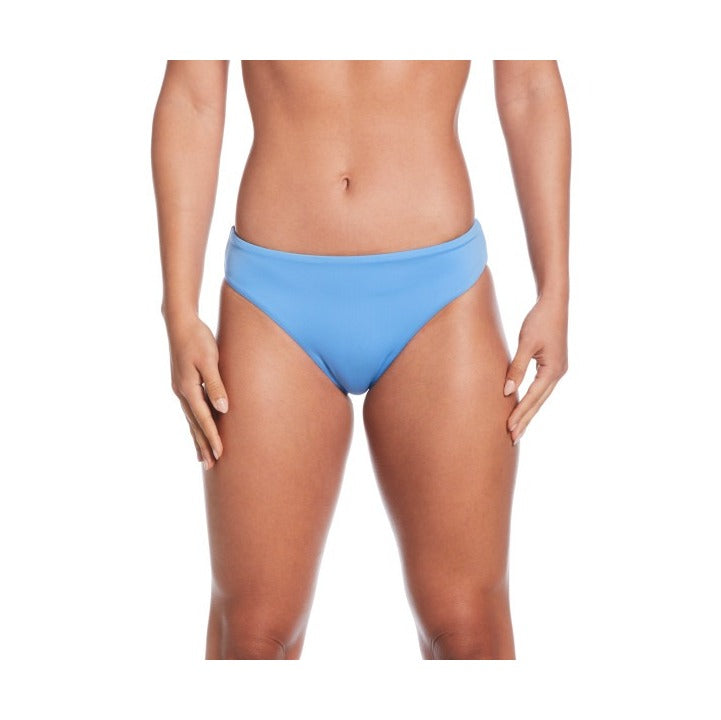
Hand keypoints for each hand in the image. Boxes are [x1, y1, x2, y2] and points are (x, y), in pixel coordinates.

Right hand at [165, 314, 228, 469]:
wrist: (180, 322)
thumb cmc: (198, 339)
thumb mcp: (210, 360)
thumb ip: (216, 385)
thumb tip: (223, 409)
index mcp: (188, 389)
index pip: (204, 419)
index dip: (213, 438)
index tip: (220, 455)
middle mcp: (182, 392)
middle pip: (194, 425)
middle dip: (203, 445)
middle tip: (210, 467)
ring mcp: (180, 389)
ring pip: (191, 419)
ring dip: (197, 438)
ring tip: (202, 456)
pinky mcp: (183, 383)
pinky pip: (190, 410)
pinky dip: (194, 423)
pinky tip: (197, 428)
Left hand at [503, 294, 567, 444]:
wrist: (554, 304)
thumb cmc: (539, 321)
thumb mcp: (526, 343)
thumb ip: (517, 368)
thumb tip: (507, 391)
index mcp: (553, 370)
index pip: (532, 398)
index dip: (520, 414)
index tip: (508, 428)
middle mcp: (558, 373)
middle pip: (538, 402)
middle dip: (525, 420)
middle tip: (512, 439)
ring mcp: (557, 370)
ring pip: (540, 397)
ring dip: (528, 413)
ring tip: (516, 429)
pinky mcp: (553, 366)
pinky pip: (540, 389)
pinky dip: (531, 400)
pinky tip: (523, 408)